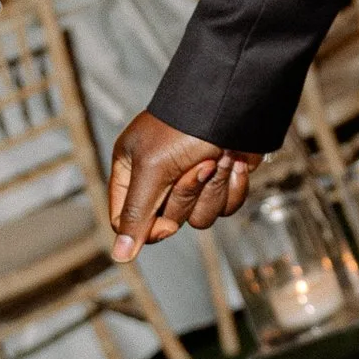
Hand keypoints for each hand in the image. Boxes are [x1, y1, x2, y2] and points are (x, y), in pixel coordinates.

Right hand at [109, 109, 261, 257]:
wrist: (237, 102)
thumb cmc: (187, 127)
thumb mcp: (153, 169)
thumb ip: (137, 213)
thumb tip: (120, 256)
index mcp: (132, 169)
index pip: (126, 221)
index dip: (148, 229)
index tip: (167, 222)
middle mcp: (159, 178)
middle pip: (167, 221)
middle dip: (187, 196)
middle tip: (198, 165)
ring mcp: (193, 181)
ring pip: (199, 218)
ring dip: (213, 190)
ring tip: (218, 157)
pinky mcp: (221, 181)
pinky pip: (225, 208)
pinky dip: (233, 187)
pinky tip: (235, 163)